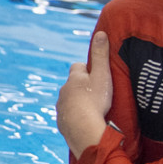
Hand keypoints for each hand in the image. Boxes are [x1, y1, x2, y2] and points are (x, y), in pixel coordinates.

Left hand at [56, 31, 114, 157]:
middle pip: (72, 85)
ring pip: (69, 100)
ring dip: (78, 102)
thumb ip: (101, 55)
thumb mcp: (102, 75)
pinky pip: (68, 117)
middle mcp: (63, 91)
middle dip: (82, 86)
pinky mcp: (61, 123)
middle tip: (97, 92)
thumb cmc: (94, 101)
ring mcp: (61, 107)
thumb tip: (100, 33)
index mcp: (73, 79)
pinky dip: (75, 117)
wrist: (83, 130)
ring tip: (93, 109)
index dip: (87, 69)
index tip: (96, 73)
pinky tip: (85, 122)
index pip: (77, 67)